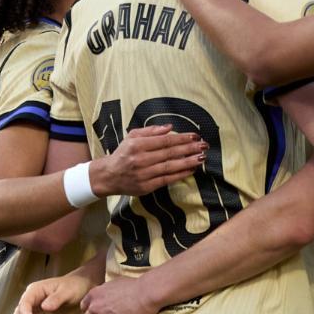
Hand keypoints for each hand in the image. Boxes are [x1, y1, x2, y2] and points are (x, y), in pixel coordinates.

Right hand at [89, 125, 207, 196]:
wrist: (108, 176)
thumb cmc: (123, 154)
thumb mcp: (132, 137)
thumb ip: (151, 131)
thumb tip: (169, 127)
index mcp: (137, 145)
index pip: (164, 141)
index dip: (181, 138)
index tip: (195, 135)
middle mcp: (140, 160)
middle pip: (169, 153)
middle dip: (189, 148)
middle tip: (204, 145)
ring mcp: (144, 174)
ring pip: (170, 167)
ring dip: (188, 162)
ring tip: (202, 157)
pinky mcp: (146, 187)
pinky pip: (167, 179)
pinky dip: (181, 174)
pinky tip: (192, 169)